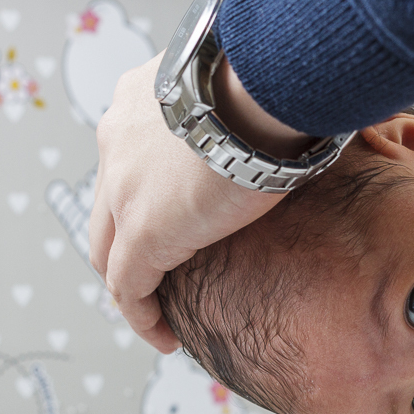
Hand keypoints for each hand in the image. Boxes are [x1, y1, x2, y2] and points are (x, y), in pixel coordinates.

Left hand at [90, 0, 311, 352]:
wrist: (267, 84)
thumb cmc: (281, 77)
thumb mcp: (256, 87)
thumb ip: (256, 107)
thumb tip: (305, 111)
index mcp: (143, 99)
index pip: (132, 158)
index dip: (148, 193)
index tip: (179, 216)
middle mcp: (119, 140)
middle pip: (108, 205)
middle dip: (127, 242)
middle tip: (159, 273)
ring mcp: (124, 187)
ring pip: (108, 249)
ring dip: (132, 283)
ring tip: (160, 312)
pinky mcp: (143, 231)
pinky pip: (128, 288)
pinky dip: (142, 316)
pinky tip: (165, 337)